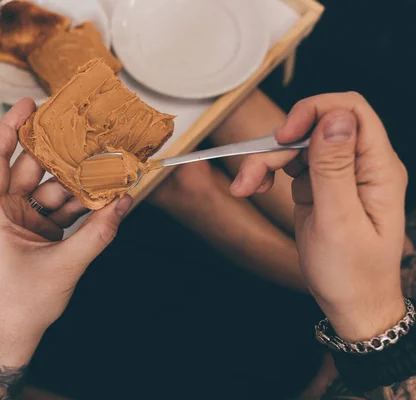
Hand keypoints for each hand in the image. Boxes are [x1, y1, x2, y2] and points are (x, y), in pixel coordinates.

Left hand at [0, 99, 132, 361]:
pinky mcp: (39, 233)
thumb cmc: (20, 304)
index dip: (10, 129)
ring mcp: (23, 222)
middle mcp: (5, 212)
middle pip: (31, 170)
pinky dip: (81, 205)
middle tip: (84, 130)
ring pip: (51, 190)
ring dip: (78, 183)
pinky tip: (103, 198)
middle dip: (59, 153)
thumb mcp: (63, 266)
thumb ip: (97, 234)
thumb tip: (124, 204)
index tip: (28, 105)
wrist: (15, 335)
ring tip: (106, 167)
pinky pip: (61, 210)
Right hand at [231, 92, 407, 340]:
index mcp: (377, 168)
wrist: (351, 303)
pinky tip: (256, 188)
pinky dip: (268, 173)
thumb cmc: (353, 273)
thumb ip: (335, 168)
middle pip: (313, 128)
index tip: (285, 135)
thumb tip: (334, 118)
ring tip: (245, 188)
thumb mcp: (340, 222)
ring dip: (266, 161)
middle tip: (249, 176)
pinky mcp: (319, 186)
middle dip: (277, 147)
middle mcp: (359, 165)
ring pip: (296, 146)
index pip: (350, 111)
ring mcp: (338, 175)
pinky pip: (290, 166)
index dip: (314, 111)